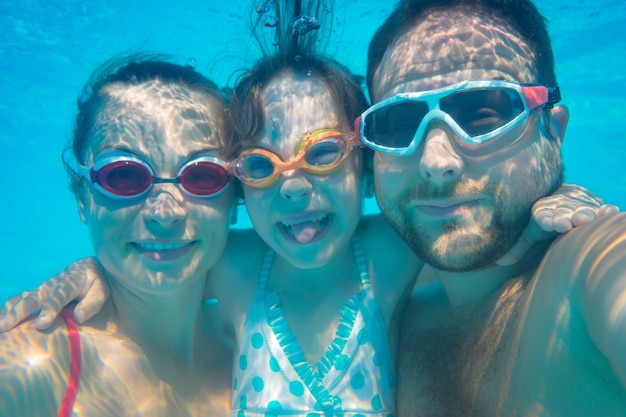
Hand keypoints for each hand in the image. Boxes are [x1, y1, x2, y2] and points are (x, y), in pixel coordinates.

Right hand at [0, 257, 108, 330]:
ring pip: (21, 299)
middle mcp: (51, 285)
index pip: (57, 298)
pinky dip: (6, 309)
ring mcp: (41, 289)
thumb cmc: (97, 283)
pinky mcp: (35, 293)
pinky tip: (0, 321)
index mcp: (69, 283)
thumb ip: (92, 303)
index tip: (41, 324)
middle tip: (4, 327)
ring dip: (7, 312)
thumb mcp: (102, 290)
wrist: (88, 268)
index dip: (49, 310)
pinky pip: (17, 300)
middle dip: (18, 313)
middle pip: (32, 299)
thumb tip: (79, 316)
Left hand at [497, 184, 619, 265]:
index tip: (547, 223)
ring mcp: (579, 206)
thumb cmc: (546, 219)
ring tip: (585, 219)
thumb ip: (519, 246)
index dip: (545, 219)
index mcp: (542, 212)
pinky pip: (602, 208)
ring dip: (584, 213)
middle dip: (565, 216)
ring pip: (582, 209)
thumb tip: (499, 262)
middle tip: (567, 222)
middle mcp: (561, 208)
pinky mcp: (596, 207)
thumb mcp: (532, 231)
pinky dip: (605, 211)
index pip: (542, 216)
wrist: (564, 193)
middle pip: (563, 212)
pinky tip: (609, 212)